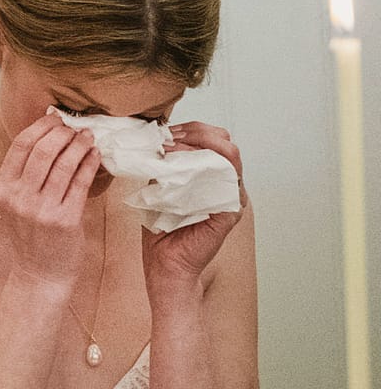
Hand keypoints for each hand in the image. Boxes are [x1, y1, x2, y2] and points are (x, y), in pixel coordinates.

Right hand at [0, 109, 102, 288]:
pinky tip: (95, 155)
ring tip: (88, 136)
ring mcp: (41, 210)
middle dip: (61, 132)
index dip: (40, 127)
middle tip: (74, 126)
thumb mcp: (14, 203)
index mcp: (2, 189)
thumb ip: (23, 175)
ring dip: (78, 145)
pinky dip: (89, 164)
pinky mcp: (65, 220)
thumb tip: (46, 136)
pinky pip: (80, 183)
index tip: (55, 118)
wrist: (40, 273)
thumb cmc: (31, 235)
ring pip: (63, 165)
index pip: (20, 146)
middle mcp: (18, 198)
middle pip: (42, 151)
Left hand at [141, 121, 245, 292]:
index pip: (214, 138)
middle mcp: (228, 184)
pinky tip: (180, 167)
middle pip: (225, 141)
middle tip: (169, 137)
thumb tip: (157, 139)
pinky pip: (226, 180)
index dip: (191, 129)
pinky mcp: (230, 211)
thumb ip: (166, 164)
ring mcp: (232, 197)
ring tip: (171, 148)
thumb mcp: (160, 184)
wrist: (164, 260)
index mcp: (213, 176)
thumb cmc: (162, 225)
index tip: (166, 131)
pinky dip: (203, 166)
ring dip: (198, 144)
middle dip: (196, 131)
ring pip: (229, 155)